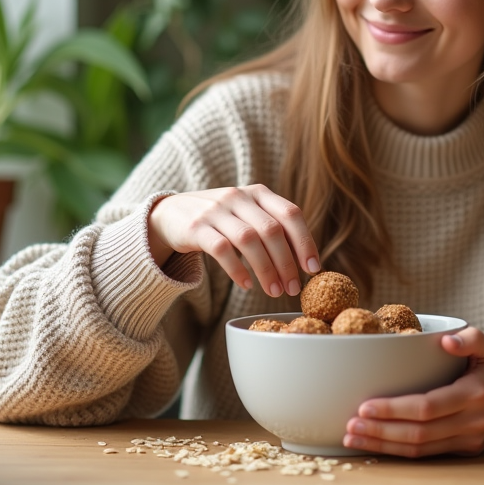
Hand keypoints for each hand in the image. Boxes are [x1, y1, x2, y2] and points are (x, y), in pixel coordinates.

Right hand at [146, 185, 319, 296]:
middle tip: (293, 288)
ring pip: (249, 240)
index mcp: (258, 193)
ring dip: (266, 269)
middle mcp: (238, 197)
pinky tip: (246, 285)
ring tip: (274, 291)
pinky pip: (221, 250)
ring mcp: (215, 210)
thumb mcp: (246, 215)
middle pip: (272, 230)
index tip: (313, 269)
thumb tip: (305, 261)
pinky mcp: (195, 227)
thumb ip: (272, 227)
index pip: (290, 213)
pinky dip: (237, 270)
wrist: (169, 214)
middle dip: (287, 263)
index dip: (305, 241)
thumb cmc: (219, 220)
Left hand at [343, 328, 483, 457]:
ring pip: (420, 449)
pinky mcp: (462, 451)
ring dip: (383, 446)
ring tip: (353, 437)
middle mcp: (472, 422)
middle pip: (419, 433)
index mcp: (475, 394)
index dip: (395, 409)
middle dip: (381, 431)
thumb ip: (470, 338)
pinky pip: (426, 455)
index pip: (428, 407)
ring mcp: (468, 440)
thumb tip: (445, 341)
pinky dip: (398, 452)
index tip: (365, 406)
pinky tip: (374, 445)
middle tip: (350, 425)